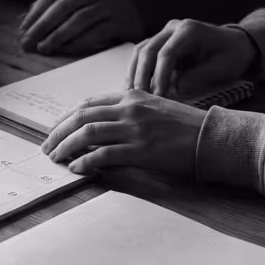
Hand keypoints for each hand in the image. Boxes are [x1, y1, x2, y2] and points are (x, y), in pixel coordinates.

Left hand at [19, 0, 142, 55]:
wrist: (139, 4)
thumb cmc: (99, 4)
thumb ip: (52, 7)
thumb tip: (22, 21)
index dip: (34, 15)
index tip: (22, 31)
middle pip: (62, 7)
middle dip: (42, 26)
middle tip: (28, 42)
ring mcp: (109, 4)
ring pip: (78, 20)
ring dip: (58, 36)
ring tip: (43, 48)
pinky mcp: (121, 21)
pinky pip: (95, 33)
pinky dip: (78, 42)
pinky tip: (65, 50)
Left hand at [40, 89, 205, 178]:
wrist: (217, 138)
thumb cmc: (188, 128)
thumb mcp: (155, 111)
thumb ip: (129, 115)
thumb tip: (100, 132)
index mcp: (133, 96)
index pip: (89, 103)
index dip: (66, 118)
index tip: (55, 131)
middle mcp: (131, 108)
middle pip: (82, 116)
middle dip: (58, 132)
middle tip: (47, 147)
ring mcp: (136, 128)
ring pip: (88, 133)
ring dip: (66, 147)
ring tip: (56, 158)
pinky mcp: (142, 149)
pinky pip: (104, 154)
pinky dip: (86, 161)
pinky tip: (77, 168)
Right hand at [126, 18, 257, 97]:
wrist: (235, 43)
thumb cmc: (232, 55)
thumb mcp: (223, 67)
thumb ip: (200, 77)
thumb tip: (175, 89)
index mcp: (189, 30)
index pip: (167, 53)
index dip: (160, 75)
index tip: (158, 95)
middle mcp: (173, 28)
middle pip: (148, 50)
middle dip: (142, 75)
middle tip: (140, 97)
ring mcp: (164, 34)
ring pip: (140, 51)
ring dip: (134, 73)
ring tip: (132, 94)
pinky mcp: (160, 43)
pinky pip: (143, 55)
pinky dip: (137, 71)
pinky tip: (135, 87)